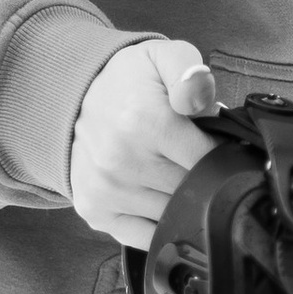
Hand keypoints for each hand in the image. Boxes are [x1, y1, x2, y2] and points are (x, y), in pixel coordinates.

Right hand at [69, 36, 219, 248]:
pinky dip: (161, 225)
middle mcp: (123, 161)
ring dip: (182, 200)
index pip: (208, 159)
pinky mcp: (96, 211)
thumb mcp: (163, 56)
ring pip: (173, 214)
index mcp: (146, 122)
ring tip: (173, 171)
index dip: (221, 155)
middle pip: (193, 190)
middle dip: (203, 176)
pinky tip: (159, 199)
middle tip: (193, 156)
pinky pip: (146, 237)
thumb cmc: (128, 81)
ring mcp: (107, 190)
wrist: (72, 97)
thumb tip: (203, 103)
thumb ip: (191, 73)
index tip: (216, 145)